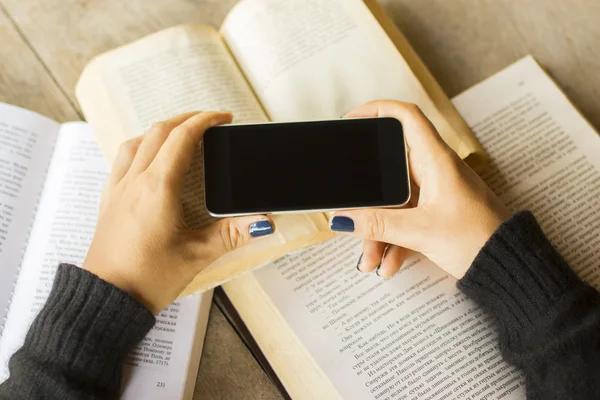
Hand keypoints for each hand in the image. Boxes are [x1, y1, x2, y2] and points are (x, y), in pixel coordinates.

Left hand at [83, 111, 273, 312]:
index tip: (223, 117)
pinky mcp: (109, 202)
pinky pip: (122, 160)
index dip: (205, 120)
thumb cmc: (146, 278)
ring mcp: (118, 190)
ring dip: (161, 130)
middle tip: (209, 122)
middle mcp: (135, 181)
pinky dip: (140, 148)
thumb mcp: (197, 255)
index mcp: (158, 188)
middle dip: (186, 119)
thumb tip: (263, 221)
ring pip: (137, 141)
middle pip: (159, 132)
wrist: (106, 299)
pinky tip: (149, 162)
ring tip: (180, 135)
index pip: (182, 137)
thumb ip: (232, 235)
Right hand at [330, 101, 508, 278]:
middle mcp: (435, 171)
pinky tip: (388, 264)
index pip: (406, 117)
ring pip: (395, 203)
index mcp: (436, 161)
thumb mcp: (421, 231)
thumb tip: (344, 219)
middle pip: (389, 173)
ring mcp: (436, 194)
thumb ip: (379, 225)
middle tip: (349, 213)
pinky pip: (406, 222)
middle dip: (368, 200)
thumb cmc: (479, 240)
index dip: (377, 110)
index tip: (352, 119)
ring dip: (379, 230)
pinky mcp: (438, 215)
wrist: (508, 267)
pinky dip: (394, 242)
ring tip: (370, 259)